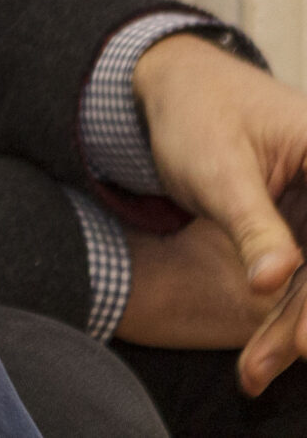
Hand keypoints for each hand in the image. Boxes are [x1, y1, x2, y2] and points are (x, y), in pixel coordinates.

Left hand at [129, 33, 306, 386]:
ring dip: (289, 327)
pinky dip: (280, 316)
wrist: (168, 91)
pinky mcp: (305, 229)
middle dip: (305, 316)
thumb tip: (273, 282)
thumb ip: (252, 225)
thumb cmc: (194, 113)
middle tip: (287, 355)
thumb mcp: (218, 170)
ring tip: (254, 371)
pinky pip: (301, 280)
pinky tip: (260, 358)